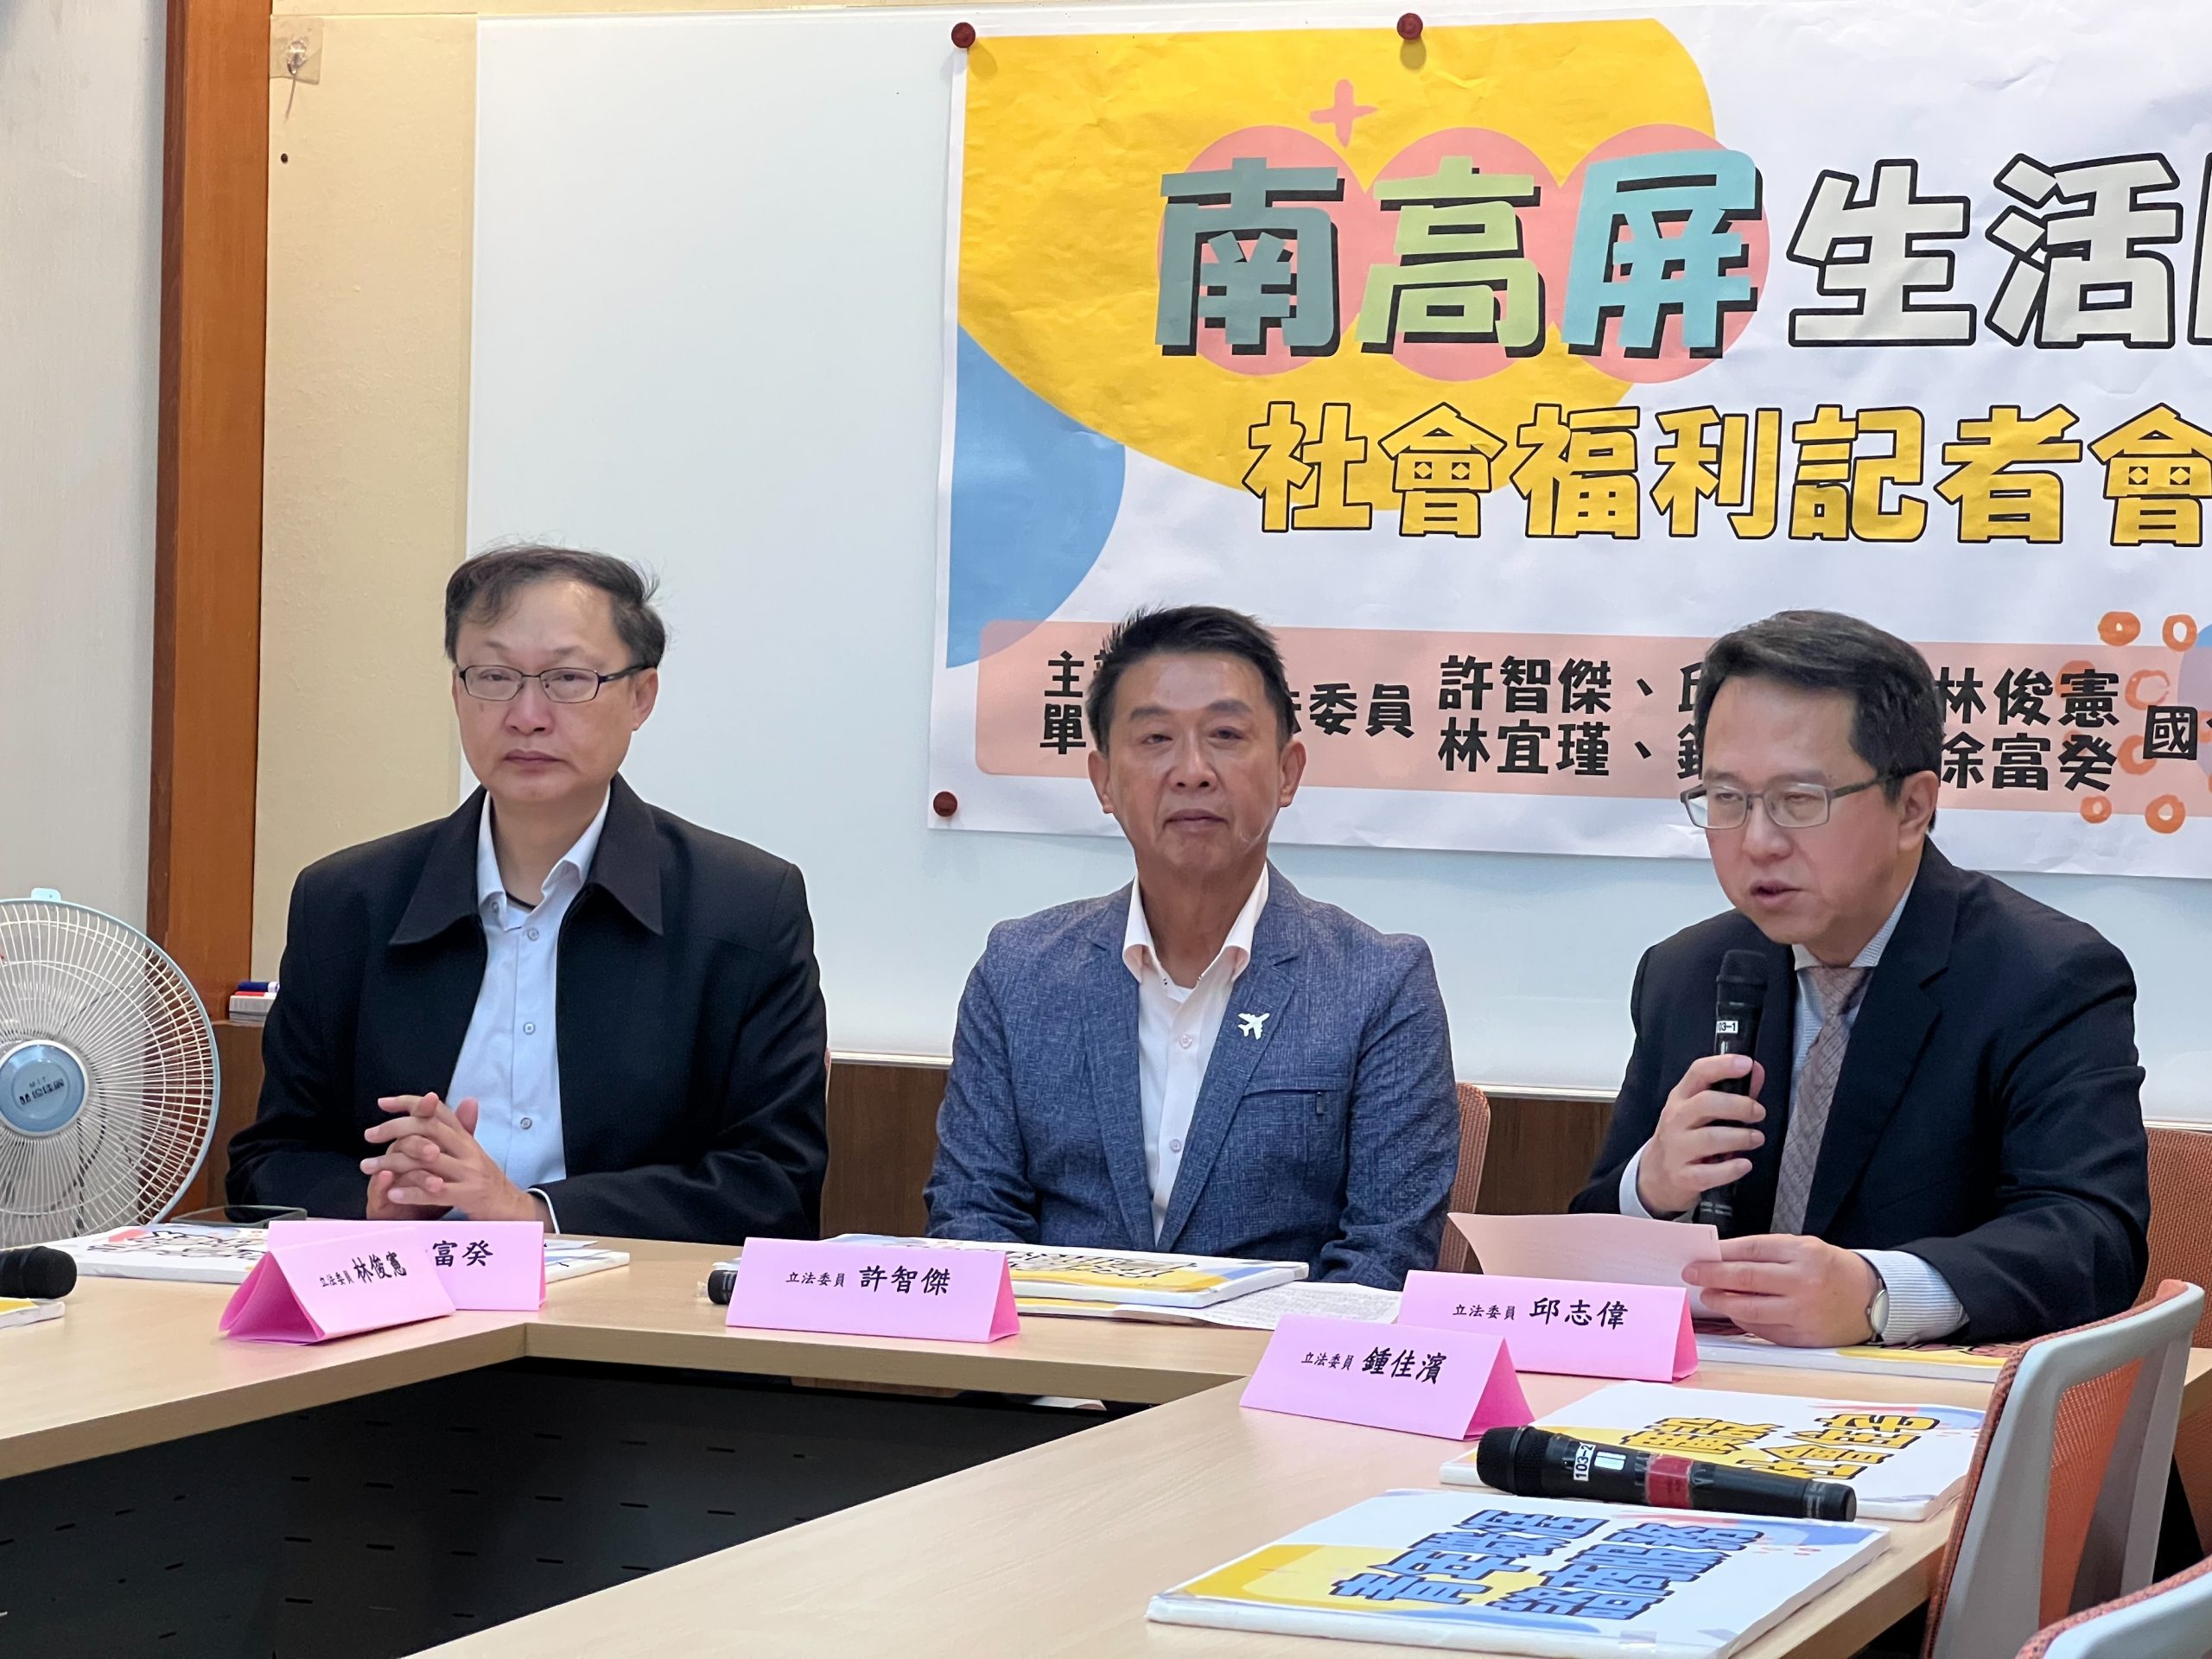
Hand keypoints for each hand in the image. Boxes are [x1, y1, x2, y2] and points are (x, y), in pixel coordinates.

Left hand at [361, 1093, 544, 1224]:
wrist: (513, 1208)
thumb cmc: (486, 1181)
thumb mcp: (473, 1152)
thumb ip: (462, 1130)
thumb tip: (466, 1100)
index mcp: (466, 1138)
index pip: (438, 1111)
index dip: (411, 1103)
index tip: (384, 1103)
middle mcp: (468, 1150)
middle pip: (429, 1128)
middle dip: (394, 1128)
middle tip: (369, 1135)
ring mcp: (469, 1172)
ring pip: (426, 1160)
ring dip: (392, 1162)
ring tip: (368, 1167)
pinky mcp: (469, 1195)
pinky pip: (435, 1191)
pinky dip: (411, 1192)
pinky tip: (392, 1193)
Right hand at [1634, 1054, 1768, 1215]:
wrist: (1656, 1175)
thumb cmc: (1686, 1136)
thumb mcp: (1700, 1111)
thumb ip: (1731, 1091)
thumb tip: (1756, 1071)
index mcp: (1681, 1098)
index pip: (1698, 1072)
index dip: (1723, 1065)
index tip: (1747, 1064)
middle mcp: (1675, 1120)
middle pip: (1705, 1103)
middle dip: (1739, 1105)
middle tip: (1759, 1113)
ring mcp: (1676, 1149)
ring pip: (1710, 1138)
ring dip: (1741, 1138)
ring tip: (1757, 1139)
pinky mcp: (1682, 1176)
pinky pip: (1709, 1173)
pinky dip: (1732, 1169)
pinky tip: (1744, 1164)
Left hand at [1683, 1234, 1880, 1346]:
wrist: (1872, 1298)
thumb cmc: (1832, 1270)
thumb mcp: (1804, 1248)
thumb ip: (1766, 1253)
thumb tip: (1722, 1258)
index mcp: (1803, 1253)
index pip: (1750, 1250)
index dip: (1720, 1255)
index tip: (1699, 1257)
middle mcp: (1803, 1282)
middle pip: (1745, 1279)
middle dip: (1712, 1276)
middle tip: (1692, 1275)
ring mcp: (1803, 1312)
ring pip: (1750, 1309)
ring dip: (1723, 1302)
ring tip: (1709, 1295)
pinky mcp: (1803, 1337)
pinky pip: (1763, 1330)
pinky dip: (1744, 1320)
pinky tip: (1735, 1311)